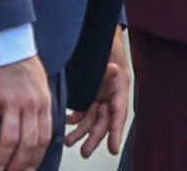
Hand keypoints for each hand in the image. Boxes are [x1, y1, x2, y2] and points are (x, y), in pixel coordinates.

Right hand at [0, 55, 51, 170]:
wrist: (4, 40)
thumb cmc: (21, 62)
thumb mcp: (40, 83)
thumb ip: (41, 106)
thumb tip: (40, 131)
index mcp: (43, 101)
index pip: (44, 138)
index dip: (36, 158)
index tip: (28, 170)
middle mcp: (29, 103)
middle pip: (28, 143)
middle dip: (19, 164)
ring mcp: (9, 100)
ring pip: (9, 139)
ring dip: (2, 158)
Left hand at [63, 28, 129, 157]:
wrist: (97, 33)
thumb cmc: (107, 44)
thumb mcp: (110, 55)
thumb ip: (110, 68)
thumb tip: (112, 71)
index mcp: (119, 88)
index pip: (118, 114)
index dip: (116, 132)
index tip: (112, 149)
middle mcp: (110, 95)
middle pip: (103, 121)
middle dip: (94, 138)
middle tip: (84, 152)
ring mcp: (99, 95)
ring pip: (91, 119)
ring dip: (81, 132)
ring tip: (69, 142)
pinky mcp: (88, 93)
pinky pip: (82, 110)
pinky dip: (74, 117)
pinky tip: (66, 121)